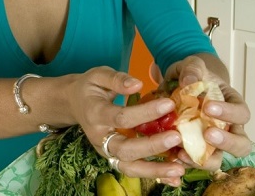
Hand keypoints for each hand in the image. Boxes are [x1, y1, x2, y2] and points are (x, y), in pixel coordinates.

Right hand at [67, 66, 185, 185]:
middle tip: (176, 137)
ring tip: (179, 170)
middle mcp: (99, 138)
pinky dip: (153, 175)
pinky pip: (133, 170)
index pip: (121, 117)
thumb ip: (117, 79)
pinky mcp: (114, 158)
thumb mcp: (99, 75)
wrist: (74, 103)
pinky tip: (174, 179)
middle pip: (125, 149)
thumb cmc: (90, 87)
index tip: (169, 104)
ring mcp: (106, 151)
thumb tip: (138, 84)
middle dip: (152, 146)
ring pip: (129, 167)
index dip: (146, 112)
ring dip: (154, 170)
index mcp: (95, 114)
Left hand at [164, 54, 252, 168]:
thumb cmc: (193, 75)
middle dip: (227, 142)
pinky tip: (173, 155)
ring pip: (219, 160)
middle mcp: (228, 127)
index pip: (241, 113)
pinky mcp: (195, 149)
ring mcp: (212, 142)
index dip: (229, 113)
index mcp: (232, 104)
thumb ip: (193, 69)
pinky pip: (195, 161)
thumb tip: (189, 81)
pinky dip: (185, 161)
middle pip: (241, 145)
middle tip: (208, 133)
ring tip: (185, 152)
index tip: (208, 107)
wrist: (180, 82)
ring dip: (205, 160)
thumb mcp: (192, 65)